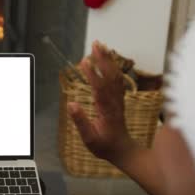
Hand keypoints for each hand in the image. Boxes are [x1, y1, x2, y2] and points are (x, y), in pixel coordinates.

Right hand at [66, 41, 135, 164]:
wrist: (123, 150)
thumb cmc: (105, 145)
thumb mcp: (89, 138)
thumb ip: (80, 121)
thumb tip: (71, 104)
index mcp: (106, 109)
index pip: (99, 87)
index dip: (92, 74)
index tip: (84, 62)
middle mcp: (114, 101)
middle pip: (109, 76)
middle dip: (102, 59)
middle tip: (95, 45)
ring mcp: (118, 99)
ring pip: (115, 75)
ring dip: (108, 59)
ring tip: (100, 46)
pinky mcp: (118, 99)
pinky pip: (117, 79)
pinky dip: (113, 67)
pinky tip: (108, 59)